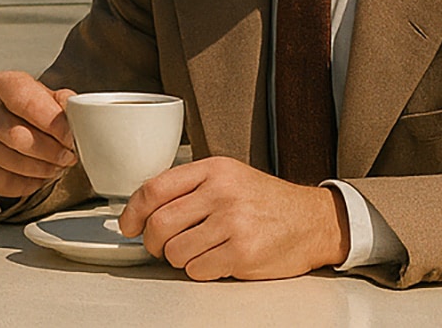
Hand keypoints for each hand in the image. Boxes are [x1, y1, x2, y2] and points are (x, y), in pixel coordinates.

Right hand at [0, 71, 77, 198]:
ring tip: (58, 165)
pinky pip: (5, 182)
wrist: (22, 128)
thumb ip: (65, 102)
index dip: (50, 121)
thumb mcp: (53, 99)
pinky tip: (40, 175)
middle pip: (16, 135)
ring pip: (12, 161)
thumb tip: (75, 112)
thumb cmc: (38, 112)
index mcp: (3, 84)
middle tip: (69, 155)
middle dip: (49, 150)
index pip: (23, 100)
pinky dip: (29, 183)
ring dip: (42, 168)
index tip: (70, 136)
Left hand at [118, 157, 349, 280]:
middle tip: (161, 247)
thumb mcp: (229, 177)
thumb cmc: (266, 201)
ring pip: (175, 252)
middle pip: (160, 224)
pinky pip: (197, 270)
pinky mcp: (242, 253)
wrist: (313, 221)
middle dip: (153, 243)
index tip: (128, 226)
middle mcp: (221, 192)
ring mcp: (233, 223)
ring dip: (179, 258)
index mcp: (213, 169)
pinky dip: (199, 270)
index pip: (155, 188)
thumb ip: (190, 187)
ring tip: (197, 251)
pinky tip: (215, 260)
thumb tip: (144, 209)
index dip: (133, 211)